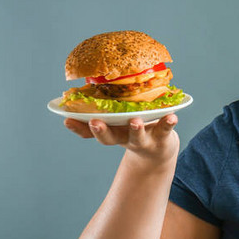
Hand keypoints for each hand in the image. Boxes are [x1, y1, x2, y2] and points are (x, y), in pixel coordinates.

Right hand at [63, 115, 179, 167]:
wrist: (158, 150)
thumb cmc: (133, 130)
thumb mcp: (117, 122)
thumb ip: (105, 109)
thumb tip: (84, 89)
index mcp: (111, 131)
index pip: (90, 132)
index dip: (78, 127)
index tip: (67, 119)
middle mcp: (125, 138)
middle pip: (111, 138)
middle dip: (102, 131)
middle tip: (95, 123)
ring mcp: (144, 139)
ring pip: (138, 137)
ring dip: (135, 130)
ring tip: (134, 122)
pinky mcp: (162, 137)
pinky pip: (165, 130)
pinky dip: (168, 123)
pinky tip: (172, 117)